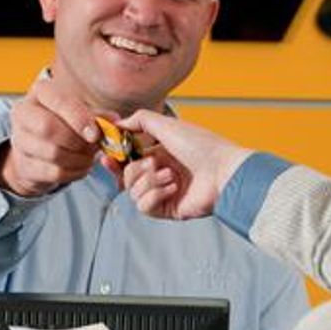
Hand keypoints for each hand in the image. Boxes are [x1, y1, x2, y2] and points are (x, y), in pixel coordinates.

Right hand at [0, 79, 101, 196]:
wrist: (36, 149)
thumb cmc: (62, 124)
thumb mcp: (79, 113)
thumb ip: (97, 116)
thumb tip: (114, 121)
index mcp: (40, 92)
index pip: (58, 101)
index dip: (79, 118)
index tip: (95, 134)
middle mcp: (24, 113)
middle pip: (49, 128)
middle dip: (77, 141)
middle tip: (94, 146)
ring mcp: (20, 140)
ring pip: (53, 153)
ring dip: (79, 159)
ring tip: (90, 157)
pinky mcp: (24, 165)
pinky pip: (54, 172)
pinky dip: (74, 172)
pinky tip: (81, 167)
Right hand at [118, 110, 251, 219]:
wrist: (224, 171)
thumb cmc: (202, 146)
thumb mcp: (167, 124)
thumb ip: (140, 120)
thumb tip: (119, 124)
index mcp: (160, 154)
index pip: (128, 159)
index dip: (115, 160)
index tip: (107, 157)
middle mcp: (161, 174)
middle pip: (127, 177)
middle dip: (135, 170)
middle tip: (151, 164)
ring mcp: (165, 193)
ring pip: (133, 192)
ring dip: (149, 182)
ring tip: (170, 175)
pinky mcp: (169, 209)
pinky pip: (144, 207)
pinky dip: (154, 195)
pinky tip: (172, 188)